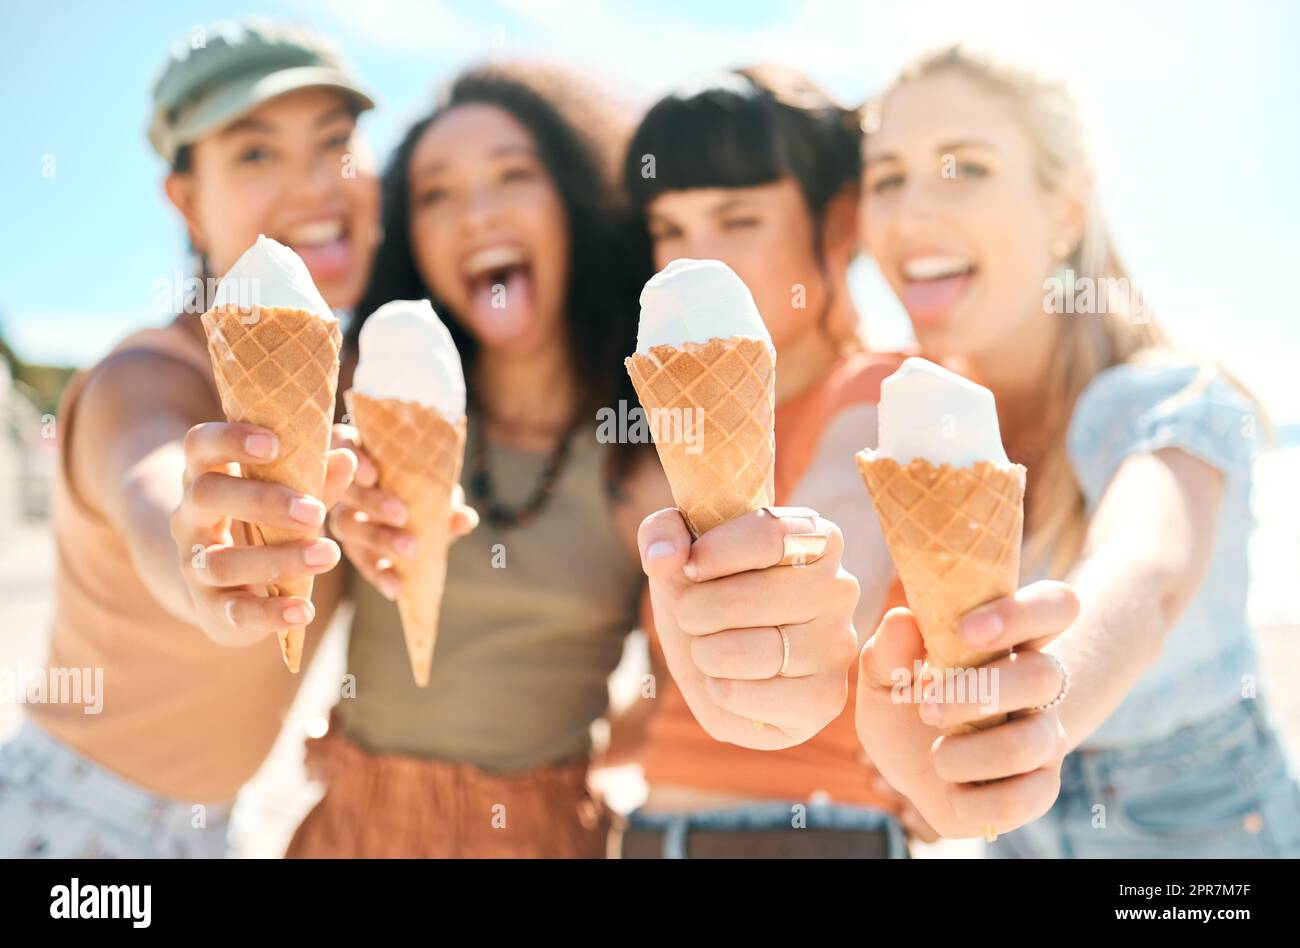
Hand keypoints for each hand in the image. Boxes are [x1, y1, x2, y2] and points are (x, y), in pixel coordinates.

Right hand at [170, 421, 354, 645]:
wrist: (223, 589)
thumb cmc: (262, 525)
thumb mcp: (285, 497)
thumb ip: (314, 479)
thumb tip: (348, 456)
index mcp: (206, 476)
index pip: (199, 445)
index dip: (230, 438)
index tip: (274, 443)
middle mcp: (189, 518)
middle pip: (206, 496)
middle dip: (262, 501)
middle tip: (315, 512)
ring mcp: (193, 566)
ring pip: (220, 562)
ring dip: (278, 559)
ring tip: (328, 555)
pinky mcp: (210, 609)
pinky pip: (235, 612)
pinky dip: (272, 612)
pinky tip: (304, 610)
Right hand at [327, 423, 477, 599]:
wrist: (417, 508)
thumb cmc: (421, 482)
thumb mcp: (434, 486)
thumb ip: (444, 499)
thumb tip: (465, 519)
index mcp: (358, 451)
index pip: (343, 445)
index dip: (354, 458)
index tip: (373, 474)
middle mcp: (343, 484)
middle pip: (347, 493)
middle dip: (373, 503)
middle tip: (401, 514)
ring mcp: (343, 516)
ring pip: (348, 527)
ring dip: (380, 539)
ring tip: (409, 550)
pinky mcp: (354, 549)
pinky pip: (363, 563)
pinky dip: (382, 575)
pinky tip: (396, 588)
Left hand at [638, 506, 859, 749]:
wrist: (722, 652)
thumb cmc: (708, 590)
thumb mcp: (680, 549)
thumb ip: (662, 532)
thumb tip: (665, 557)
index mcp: (816, 538)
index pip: (767, 535)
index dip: (711, 553)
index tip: (690, 567)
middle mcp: (839, 588)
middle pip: (746, 599)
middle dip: (695, 612)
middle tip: (693, 616)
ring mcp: (837, 646)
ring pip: (747, 653)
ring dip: (706, 654)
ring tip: (710, 648)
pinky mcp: (826, 699)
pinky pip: (756, 698)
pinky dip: (722, 692)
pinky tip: (727, 681)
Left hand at [855, 581, 1079, 838]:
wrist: (910, 771)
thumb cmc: (904, 706)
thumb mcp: (882, 677)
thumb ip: (888, 650)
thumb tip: (902, 619)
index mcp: (1009, 641)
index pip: (1056, 606)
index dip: (1022, 613)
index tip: (965, 631)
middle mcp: (1038, 686)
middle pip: (1043, 675)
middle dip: (976, 693)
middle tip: (926, 708)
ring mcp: (1044, 738)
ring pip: (1028, 743)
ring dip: (965, 754)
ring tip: (936, 756)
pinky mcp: (1040, 789)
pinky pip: (1024, 800)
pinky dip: (972, 800)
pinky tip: (951, 790)